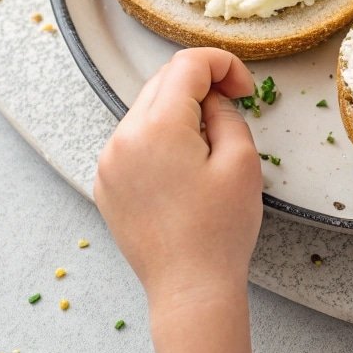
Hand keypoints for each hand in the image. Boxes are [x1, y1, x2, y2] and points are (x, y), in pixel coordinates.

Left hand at [95, 47, 262, 309]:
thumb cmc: (221, 230)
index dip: (223, 65)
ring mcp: (109, 161)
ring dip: (181, 109)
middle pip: (164, 81)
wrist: (190, 288)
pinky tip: (185, 164)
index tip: (245, 89)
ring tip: (210, 142)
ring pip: (148, 108)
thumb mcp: (242, 159)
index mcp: (158, 127)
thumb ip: (227, 112)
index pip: (188, 64)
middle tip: (235, 105)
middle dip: (203, 83)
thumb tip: (213, 98)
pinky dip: (161, 135)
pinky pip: (135, 138)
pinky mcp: (107, 182)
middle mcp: (123, 138)